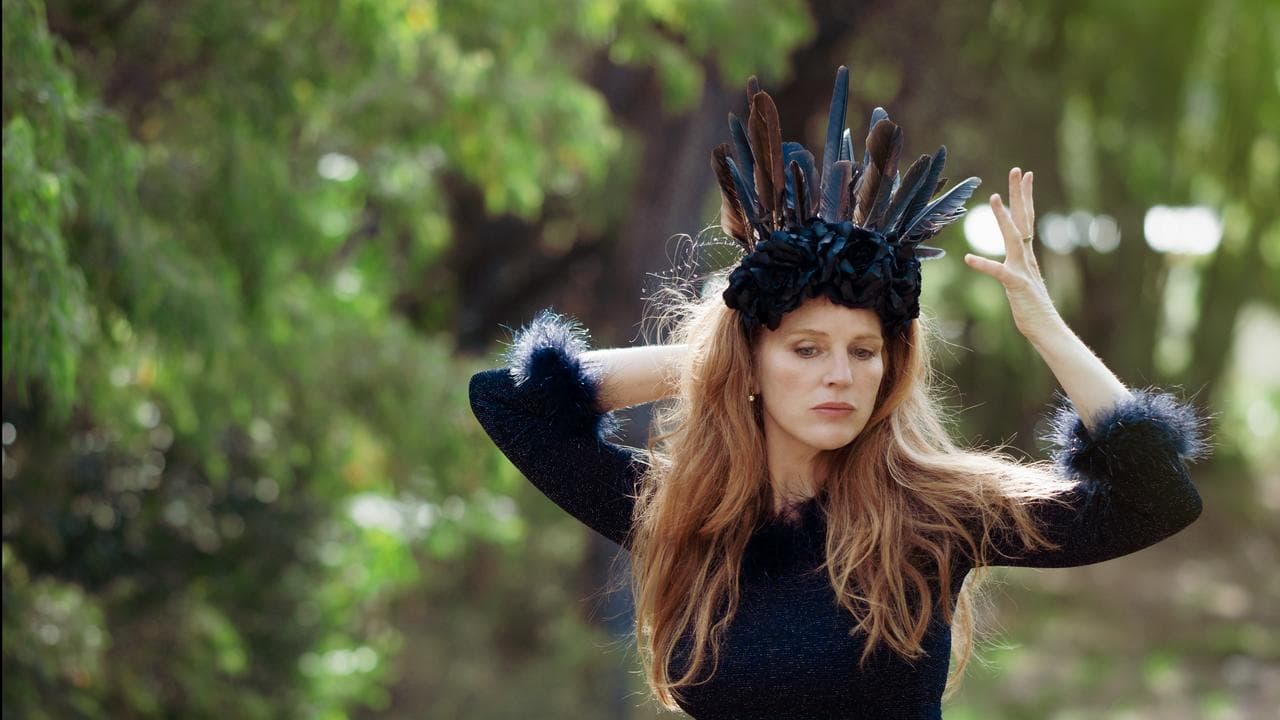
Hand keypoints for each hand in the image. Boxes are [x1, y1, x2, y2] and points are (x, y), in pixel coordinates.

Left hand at [963, 167, 1060, 339]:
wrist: (1045, 328)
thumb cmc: (1031, 306)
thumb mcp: (1020, 280)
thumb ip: (1016, 265)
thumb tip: (1012, 257)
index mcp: (1026, 254)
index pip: (1026, 219)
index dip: (1024, 197)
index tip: (1024, 175)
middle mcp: (1026, 257)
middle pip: (1024, 219)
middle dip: (1020, 194)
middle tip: (1018, 170)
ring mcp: (1023, 269)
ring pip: (1013, 237)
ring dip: (1004, 217)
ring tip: (994, 198)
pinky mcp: (1016, 285)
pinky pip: (998, 272)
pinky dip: (984, 264)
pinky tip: (968, 258)